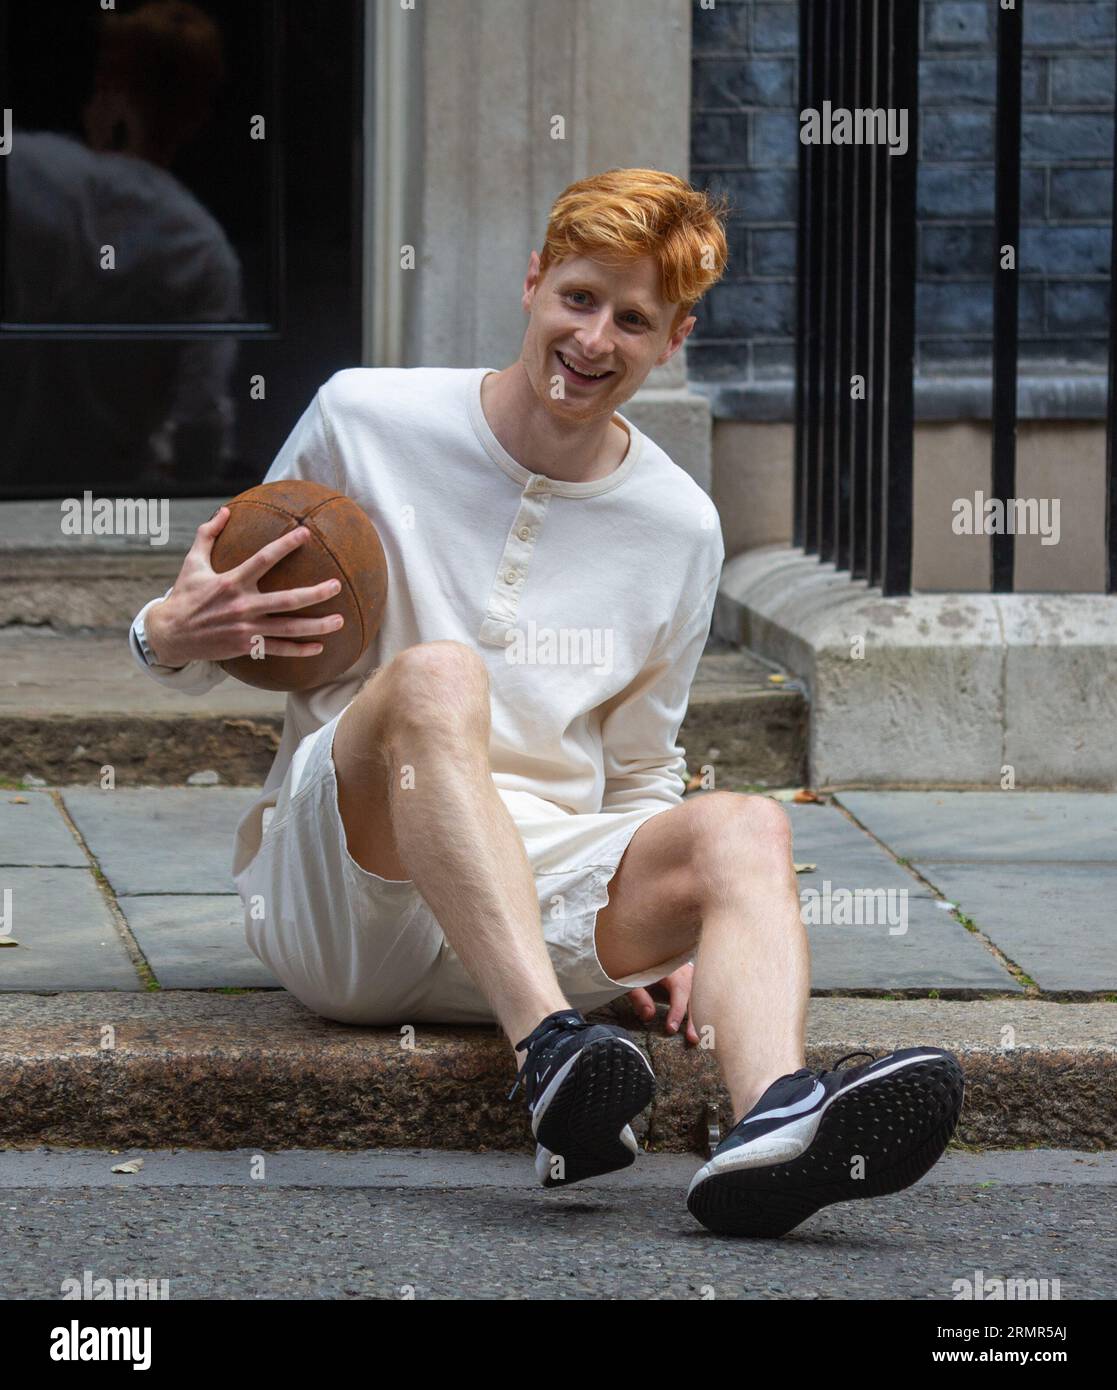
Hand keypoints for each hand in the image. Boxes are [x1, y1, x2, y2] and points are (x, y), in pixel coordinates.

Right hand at [144, 506, 344, 666]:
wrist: (170, 635)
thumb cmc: (185, 595)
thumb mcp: (193, 563)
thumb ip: (208, 534)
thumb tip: (225, 510)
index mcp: (232, 581)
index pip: (264, 559)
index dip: (286, 545)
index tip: (306, 533)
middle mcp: (242, 605)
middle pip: (287, 600)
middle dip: (315, 593)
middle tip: (337, 586)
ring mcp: (246, 628)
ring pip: (289, 629)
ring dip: (317, 626)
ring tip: (340, 620)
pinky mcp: (246, 646)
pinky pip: (278, 649)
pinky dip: (300, 650)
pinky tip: (320, 647)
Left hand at [627, 964, 698, 1043]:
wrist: (643, 948)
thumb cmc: (640, 963)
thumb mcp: (632, 977)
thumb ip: (639, 995)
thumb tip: (649, 1016)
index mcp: (671, 967)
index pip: (680, 989)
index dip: (677, 1010)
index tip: (672, 1028)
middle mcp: (684, 969)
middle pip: (695, 994)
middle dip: (694, 1018)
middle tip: (693, 1039)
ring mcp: (690, 972)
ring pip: (700, 995)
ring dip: (700, 1015)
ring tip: (698, 1036)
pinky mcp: (691, 977)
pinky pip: (700, 993)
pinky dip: (702, 1007)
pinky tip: (704, 1023)